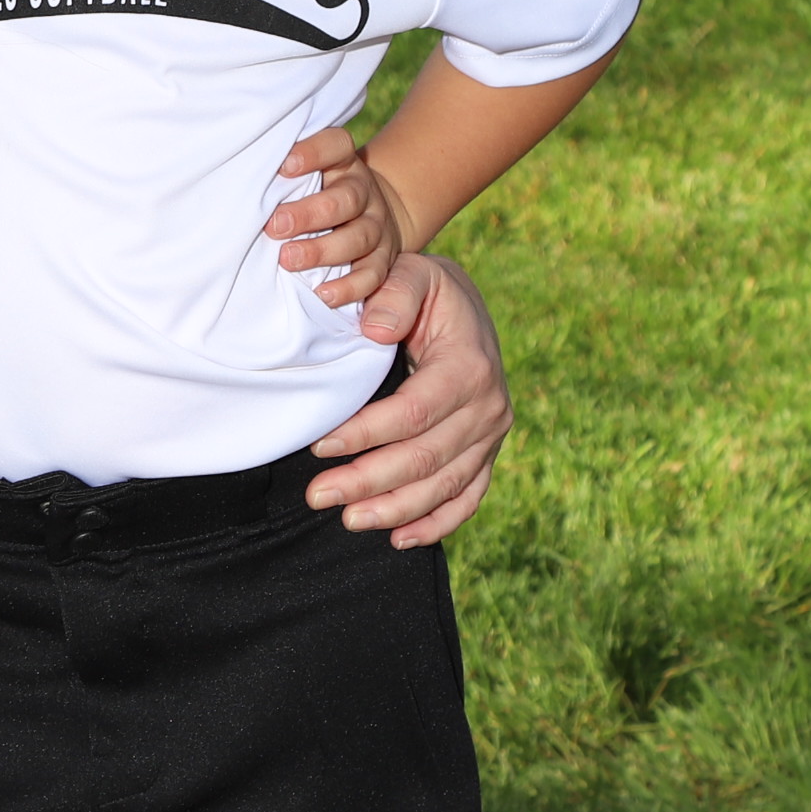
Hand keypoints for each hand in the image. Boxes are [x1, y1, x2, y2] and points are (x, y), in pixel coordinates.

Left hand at [264, 124, 401, 309]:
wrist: (374, 214)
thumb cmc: (317, 193)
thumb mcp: (309, 173)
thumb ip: (284, 173)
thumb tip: (248, 177)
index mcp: (342, 163)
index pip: (336, 146)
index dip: (314, 153)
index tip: (283, 166)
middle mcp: (363, 192)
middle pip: (346, 198)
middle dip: (309, 214)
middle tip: (275, 226)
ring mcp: (375, 226)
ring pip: (360, 236)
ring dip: (323, 250)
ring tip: (288, 259)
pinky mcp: (382, 259)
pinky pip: (372, 274)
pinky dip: (349, 286)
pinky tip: (323, 294)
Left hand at [306, 253, 508, 548]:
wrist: (462, 306)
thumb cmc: (426, 290)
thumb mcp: (412, 272)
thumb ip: (393, 294)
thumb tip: (375, 329)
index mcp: (469, 368)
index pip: (413, 414)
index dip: (366, 434)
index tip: (319, 445)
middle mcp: (489, 408)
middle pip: (425, 458)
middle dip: (369, 481)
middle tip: (317, 495)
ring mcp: (492, 436)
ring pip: (444, 485)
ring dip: (395, 509)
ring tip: (348, 520)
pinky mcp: (488, 454)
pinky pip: (468, 497)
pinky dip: (437, 523)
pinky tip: (399, 538)